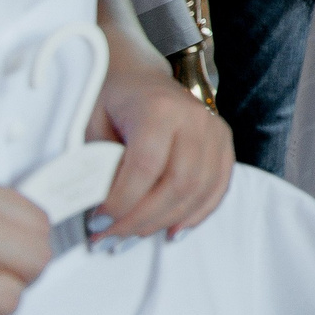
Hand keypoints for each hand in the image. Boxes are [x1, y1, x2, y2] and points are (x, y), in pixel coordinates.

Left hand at [89, 66, 231, 241]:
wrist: (137, 75)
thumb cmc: (110, 99)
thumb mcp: (91, 123)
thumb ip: (96, 162)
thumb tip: (94, 208)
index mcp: (159, 108)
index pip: (146, 166)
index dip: (122, 202)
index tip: (97, 223)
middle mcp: (194, 118)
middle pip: (178, 183)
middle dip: (142, 219)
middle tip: (111, 239)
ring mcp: (214, 129)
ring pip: (200, 190)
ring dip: (165, 221)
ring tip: (133, 237)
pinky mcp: (223, 142)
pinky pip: (219, 186)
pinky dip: (197, 214)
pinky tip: (173, 231)